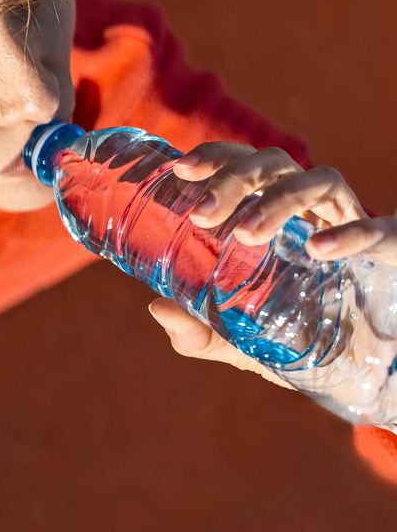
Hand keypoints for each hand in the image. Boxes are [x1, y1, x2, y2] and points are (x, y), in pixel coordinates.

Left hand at [147, 141, 396, 385]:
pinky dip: (350, 233)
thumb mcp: (249, 344)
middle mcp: (313, 211)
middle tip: (202, 212)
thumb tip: (157, 309)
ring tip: (247, 233)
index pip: (246, 166)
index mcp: (278, 218)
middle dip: (236, 176)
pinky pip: (378, 231)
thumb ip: (205, 332)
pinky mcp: (391, 251)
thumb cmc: (310, 340)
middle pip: (274, 164)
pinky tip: (320, 247)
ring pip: (320, 181)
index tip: (182, 171)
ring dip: (280, 199)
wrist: (378, 373)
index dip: (217, 157)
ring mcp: (353, 225)